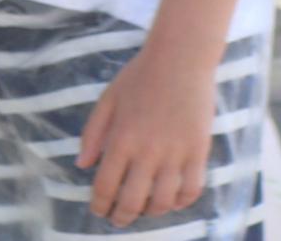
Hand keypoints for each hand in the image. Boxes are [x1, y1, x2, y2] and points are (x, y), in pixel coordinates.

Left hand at [78, 37, 216, 224]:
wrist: (179, 60)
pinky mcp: (198, 152)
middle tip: (118, 220)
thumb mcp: (107, 100)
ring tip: (144, 211)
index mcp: (121, 139)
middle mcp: (147, 152)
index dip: (100, 204)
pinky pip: (192, 190)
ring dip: (151, 212)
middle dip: (122, 216)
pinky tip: (173, 201)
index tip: (98, 211)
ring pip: (164, 201)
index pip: (106, 185)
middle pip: (133, 200)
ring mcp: (175, 154)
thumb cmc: (139, 77)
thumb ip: (93, 134)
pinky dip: (182, 202)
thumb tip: (82, 165)